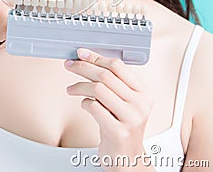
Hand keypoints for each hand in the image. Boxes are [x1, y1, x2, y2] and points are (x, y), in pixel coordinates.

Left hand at [64, 48, 153, 169]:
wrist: (127, 158)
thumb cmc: (122, 126)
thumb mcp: (124, 102)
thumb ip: (113, 83)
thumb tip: (88, 60)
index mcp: (144, 93)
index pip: (118, 66)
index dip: (97, 57)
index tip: (82, 54)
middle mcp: (140, 104)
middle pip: (105, 75)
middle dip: (83, 67)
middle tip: (70, 65)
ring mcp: (130, 118)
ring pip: (98, 89)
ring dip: (79, 86)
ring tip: (71, 89)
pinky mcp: (118, 132)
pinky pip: (94, 107)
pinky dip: (84, 103)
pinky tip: (85, 105)